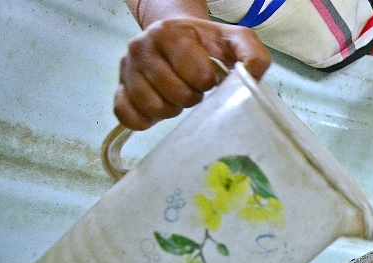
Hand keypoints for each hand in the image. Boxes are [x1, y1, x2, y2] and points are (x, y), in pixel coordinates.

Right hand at [114, 18, 270, 129]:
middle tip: (194, 91)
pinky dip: (144, 120)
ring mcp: (128, 68)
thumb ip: (252, 54)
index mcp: (171, 33)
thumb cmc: (207, 43)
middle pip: (174, 93)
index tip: (209, 77)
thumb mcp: (235, 40)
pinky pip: (125, 115)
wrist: (176, 36)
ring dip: (171, 110)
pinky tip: (158, 112)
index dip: (207, 82)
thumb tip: (252, 75)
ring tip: (178, 98)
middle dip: (190, 98)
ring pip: (151, 106)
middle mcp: (142, 46)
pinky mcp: (120, 88)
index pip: (196, 74)